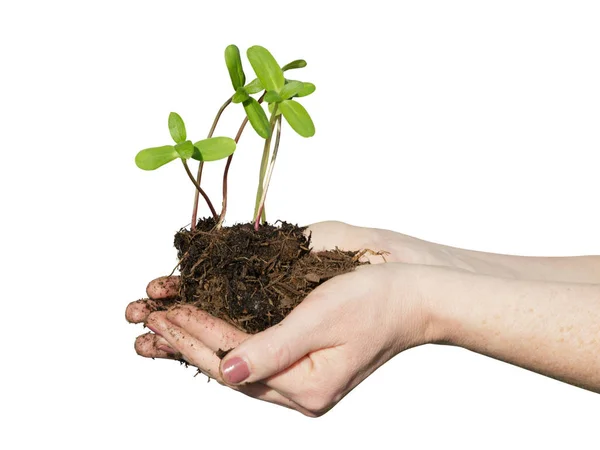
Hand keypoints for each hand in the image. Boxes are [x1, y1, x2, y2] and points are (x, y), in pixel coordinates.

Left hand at [126, 220, 438, 358]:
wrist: (415, 298)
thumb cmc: (377, 301)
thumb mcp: (323, 319)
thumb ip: (274, 348)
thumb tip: (226, 372)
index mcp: (307, 387)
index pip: (234, 359)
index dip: (197, 335)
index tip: (166, 312)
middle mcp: (301, 392)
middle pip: (230, 367)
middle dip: (189, 341)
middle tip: (153, 318)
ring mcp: (303, 381)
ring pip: (238, 363)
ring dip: (202, 342)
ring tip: (168, 324)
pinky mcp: (305, 365)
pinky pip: (255, 354)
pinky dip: (227, 339)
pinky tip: (206, 327)